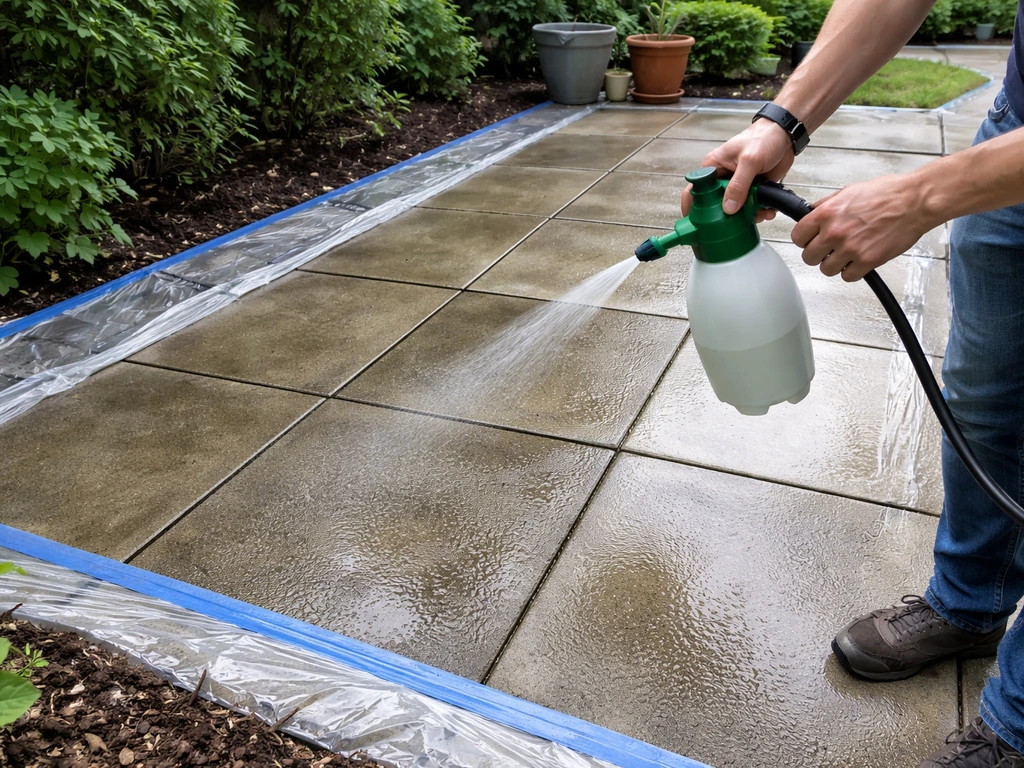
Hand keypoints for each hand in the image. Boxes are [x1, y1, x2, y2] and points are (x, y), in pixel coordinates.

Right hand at [680, 119, 794, 220]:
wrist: (784, 136)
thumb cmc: (763, 138)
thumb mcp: (749, 160)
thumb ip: (738, 184)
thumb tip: (728, 208)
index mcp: (713, 168)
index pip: (695, 190)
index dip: (693, 208)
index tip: (697, 224)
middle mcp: (722, 179)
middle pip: (715, 205)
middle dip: (726, 217)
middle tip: (735, 223)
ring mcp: (737, 187)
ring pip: (735, 210)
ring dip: (747, 216)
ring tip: (759, 214)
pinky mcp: (751, 191)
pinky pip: (750, 208)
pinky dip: (759, 212)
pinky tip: (767, 210)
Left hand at [791, 174, 928, 281]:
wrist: (915, 201)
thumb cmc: (888, 193)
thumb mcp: (849, 191)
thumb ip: (826, 205)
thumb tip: (811, 212)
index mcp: (827, 213)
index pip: (798, 237)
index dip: (804, 240)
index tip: (810, 240)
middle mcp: (835, 232)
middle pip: (809, 257)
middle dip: (817, 254)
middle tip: (828, 249)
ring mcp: (850, 249)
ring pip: (826, 269)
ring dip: (834, 264)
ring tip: (846, 254)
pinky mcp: (867, 261)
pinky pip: (847, 276)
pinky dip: (851, 271)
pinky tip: (858, 260)